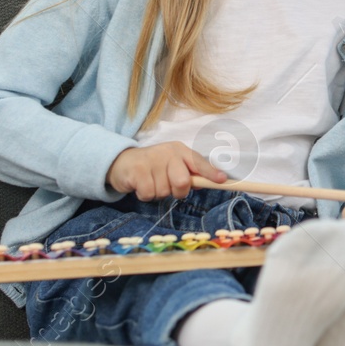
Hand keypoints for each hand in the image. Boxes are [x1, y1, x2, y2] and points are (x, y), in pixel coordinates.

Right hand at [105, 141, 226, 200]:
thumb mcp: (173, 165)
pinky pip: (148, 194)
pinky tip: (140, 184)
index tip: (221, 180)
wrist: (122, 162)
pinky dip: (144, 195)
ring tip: (151, 182)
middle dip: (177, 191)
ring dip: (157, 193)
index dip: (210, 172)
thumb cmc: (154, 166)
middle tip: (167, 185)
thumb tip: (210, 181)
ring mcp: (152, 160)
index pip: (198, 162)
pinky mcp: (137, 170)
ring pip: (164, 191)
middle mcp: (168, 152)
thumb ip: (190, 173)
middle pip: (182, 182)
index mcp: (180, 151)